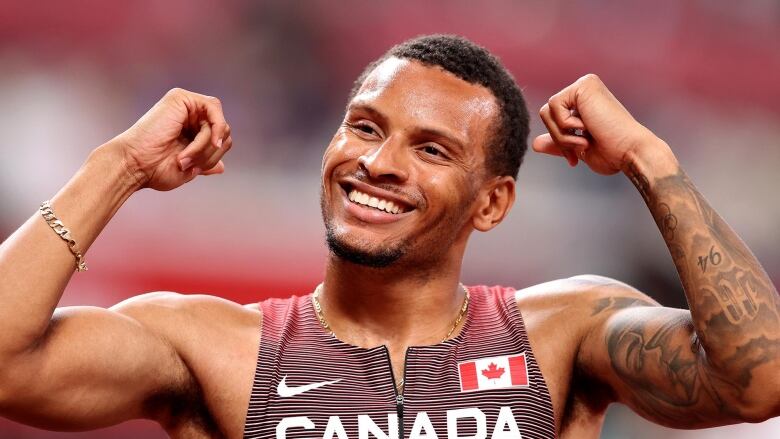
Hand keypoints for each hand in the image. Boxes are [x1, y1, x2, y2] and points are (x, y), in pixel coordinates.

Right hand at [113, 88, 232, 190]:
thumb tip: (222, 167)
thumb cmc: (154, 170)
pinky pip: (214, 110)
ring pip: (220, 124)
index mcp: (190, 131)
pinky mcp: (180, 98)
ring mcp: (185, 105)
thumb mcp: (189, 169)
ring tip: (183, 158)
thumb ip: (206, 164)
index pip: (221, 139)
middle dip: (211, 153)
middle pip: (224, 131)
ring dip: (205, 146)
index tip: (194, 170)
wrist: (135, 165)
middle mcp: (188, 115)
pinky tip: (208, 142)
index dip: (214, 157)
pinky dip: (214, 130)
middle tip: (188, 164)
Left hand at [532, 74, 666, 174]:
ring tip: (584, 140)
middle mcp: (584, 90)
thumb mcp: (578, 149)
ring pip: (546, 111)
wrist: (630, 152)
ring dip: (561, 134)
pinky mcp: (584, 85)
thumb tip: (535, 144)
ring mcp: (584, 85)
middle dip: (558, 138)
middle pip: (546, 114)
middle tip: (581, 149)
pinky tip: (587, 127)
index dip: (559, 141)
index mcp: (583, 103)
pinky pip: (553, 106)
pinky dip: (565, 125)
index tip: (578, 156)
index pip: (552, 120)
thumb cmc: (612, 154)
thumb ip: (558, 143)